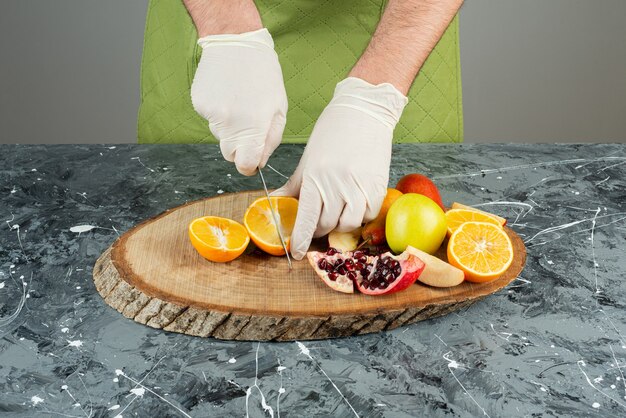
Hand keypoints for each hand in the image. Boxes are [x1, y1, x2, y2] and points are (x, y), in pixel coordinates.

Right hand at [191, 29, 287, 175]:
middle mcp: (230, 124)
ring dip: (229, 126)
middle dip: (240, 146)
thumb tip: (259, 162)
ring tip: (238, 101)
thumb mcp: (279, 109)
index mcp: (253, 127)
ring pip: (219, 136)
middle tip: (248, 123)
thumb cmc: (263, 75)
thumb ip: (270, 140)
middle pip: (230, 154)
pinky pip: (210, 119)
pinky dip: (218, 112)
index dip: (249, 165)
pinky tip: (226, 93)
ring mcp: (211, 114)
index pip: (244, 165)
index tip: (252, 159)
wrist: (235, 42)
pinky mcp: (199, 104)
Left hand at [273, 78, 407, 259]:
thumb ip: (294, 186)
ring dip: (340, 224)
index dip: (301, 239)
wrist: (363, 112)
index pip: (306, 218)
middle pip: (326, 225)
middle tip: (318, 221)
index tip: (296, 252)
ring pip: (348, 224)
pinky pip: (368, 215)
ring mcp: (358, 187)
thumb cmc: (331, 134)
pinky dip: (360, 215)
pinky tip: (354, 203)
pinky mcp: (377, 186)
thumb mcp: (308, 160)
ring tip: (337, 211)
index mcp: (314, 178)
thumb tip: (276, 202)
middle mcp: (336, 185)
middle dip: (319, 228)